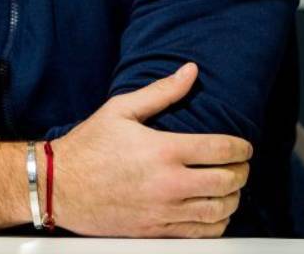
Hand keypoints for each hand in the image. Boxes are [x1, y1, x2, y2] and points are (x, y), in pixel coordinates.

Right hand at [50, 62, 251, 237]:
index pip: (221, 149)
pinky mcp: (156, 231)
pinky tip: (214, 211)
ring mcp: (164, 211)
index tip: (244, 147)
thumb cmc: (88, 146)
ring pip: (219, 210)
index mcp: (163, 150)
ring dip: (233, 198)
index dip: (241, 148)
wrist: (59, 186)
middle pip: (227, 181)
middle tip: (241, 165)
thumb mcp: (121, 109)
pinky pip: (201, 233)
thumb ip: (161, 92)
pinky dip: (217, 223)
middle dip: (242, 172)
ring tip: (231, 188)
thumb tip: (190, 71)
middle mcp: (168, 183)